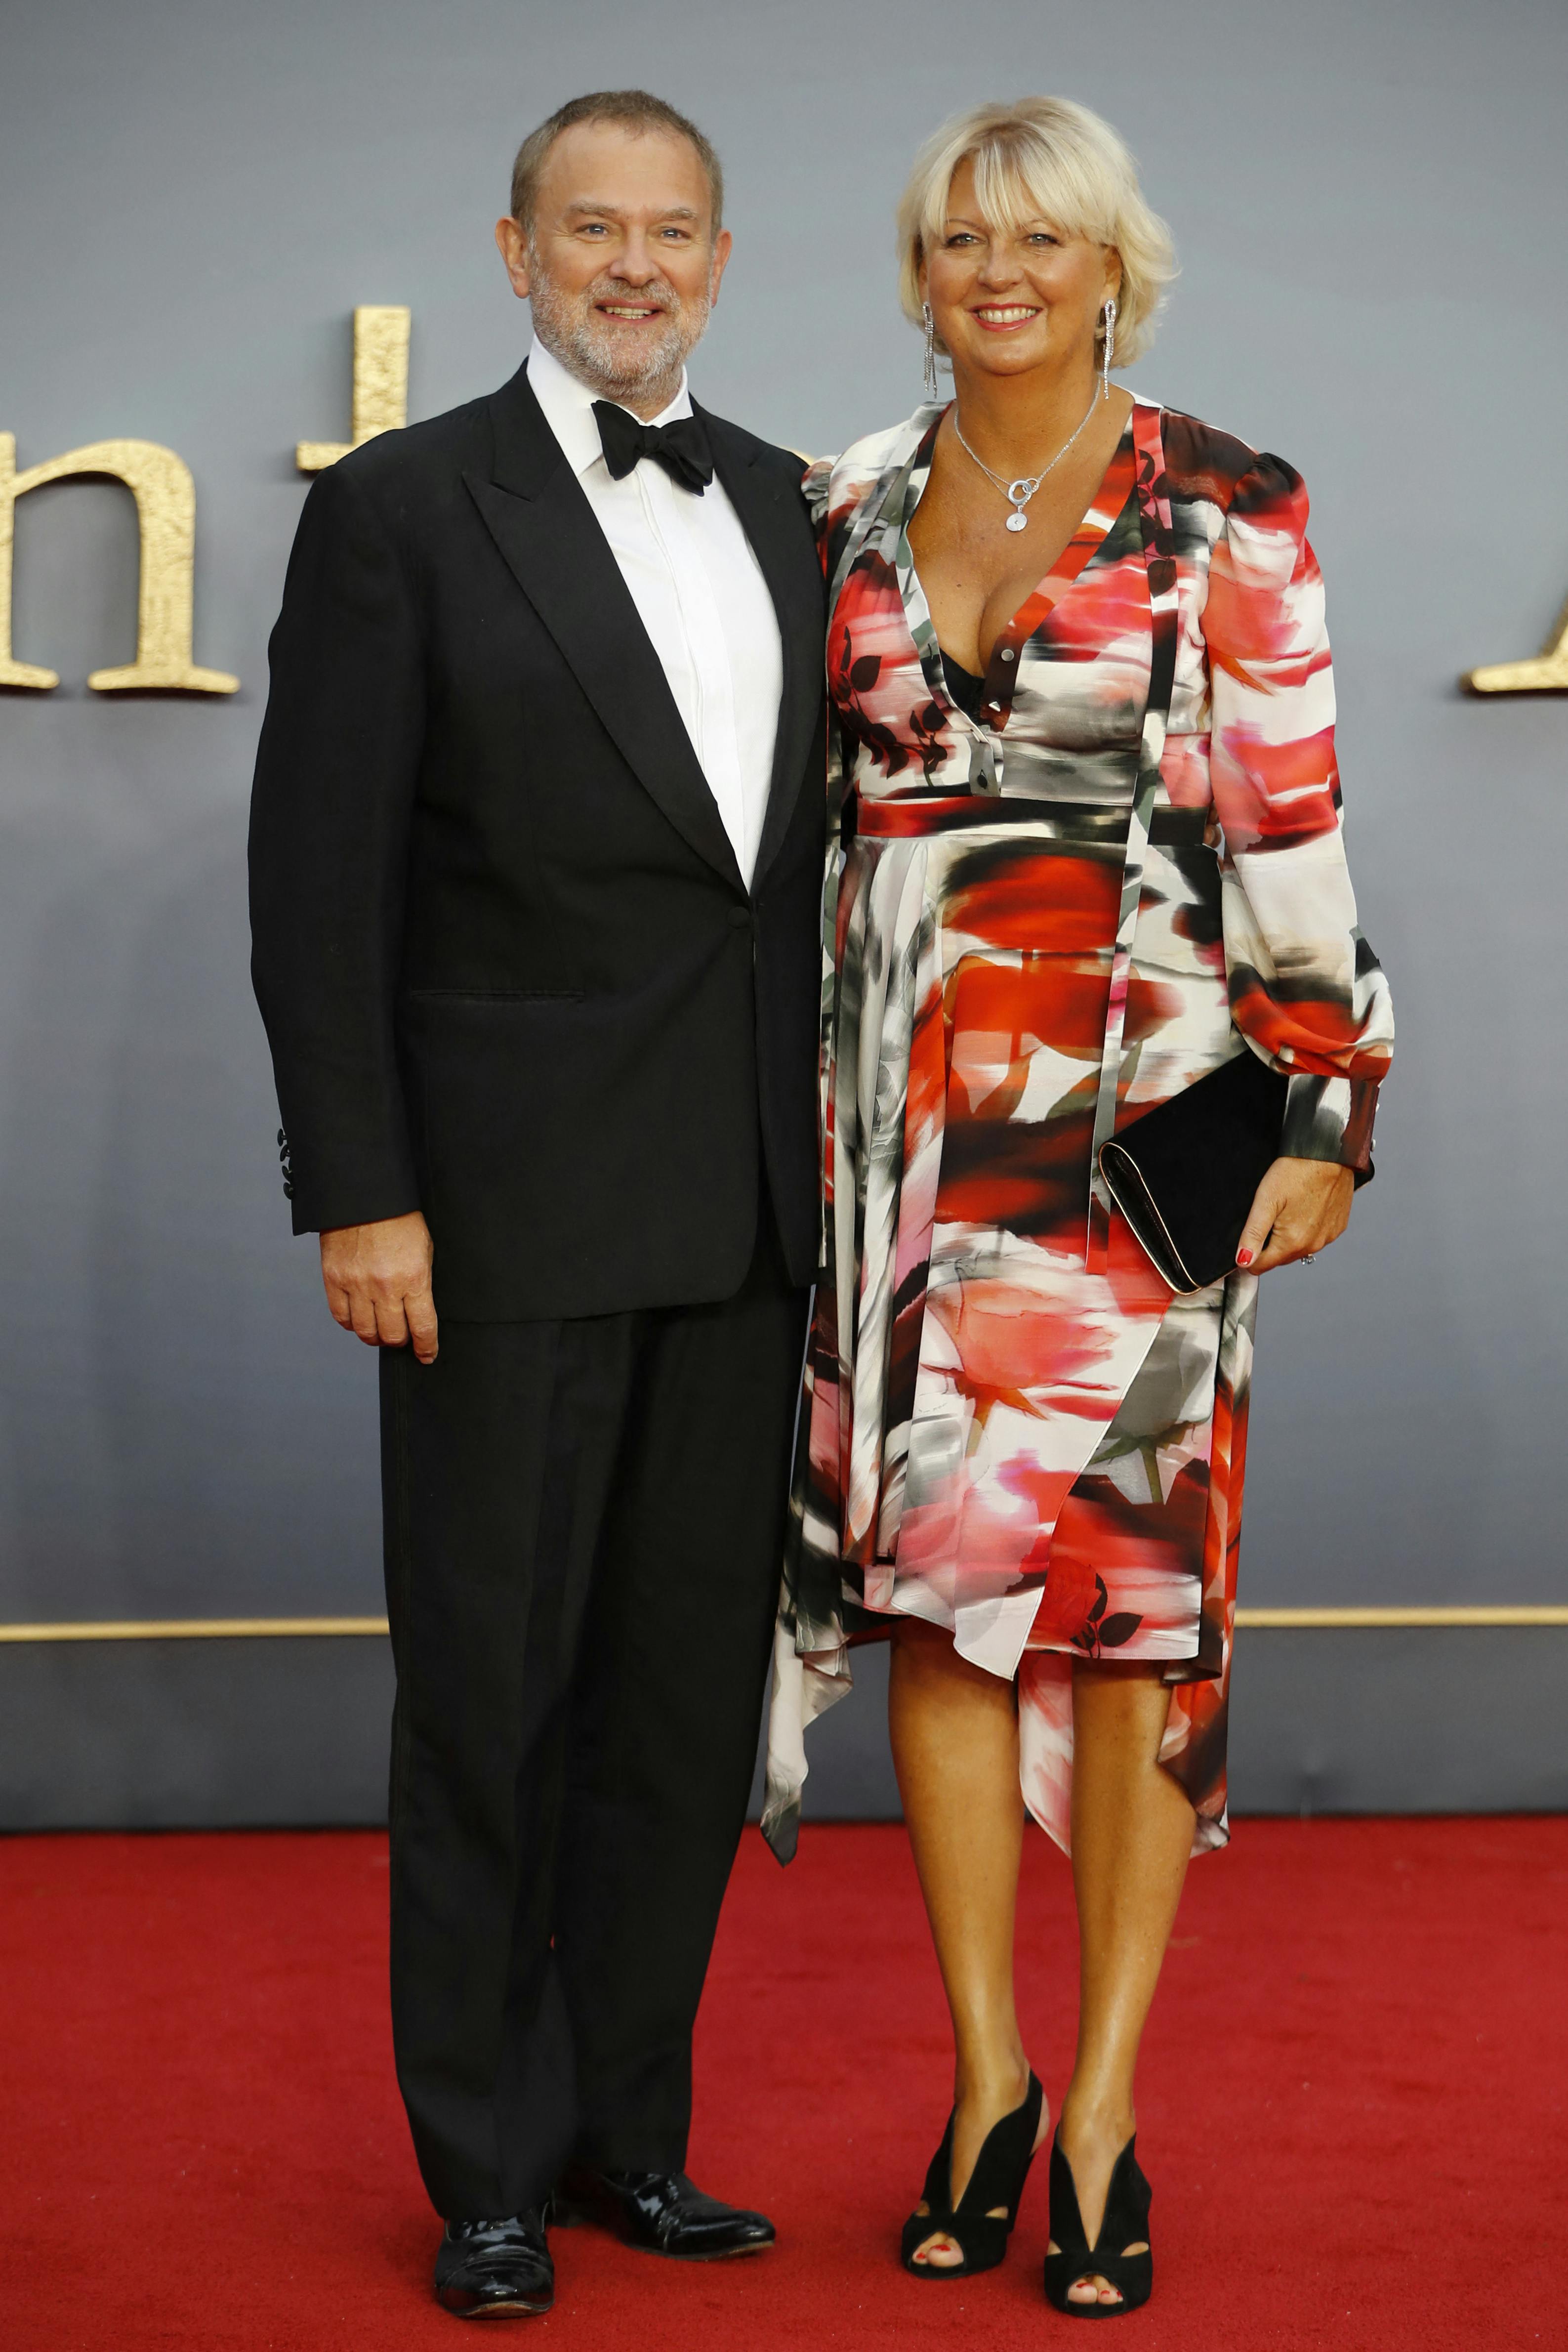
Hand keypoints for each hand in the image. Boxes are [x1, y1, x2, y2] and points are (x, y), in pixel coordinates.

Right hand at [319, 1211, 437, 1363]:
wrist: (364, 1196)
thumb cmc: (399, 1220)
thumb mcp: (424, 1250)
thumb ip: (421, 1283)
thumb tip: (419, 1313)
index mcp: (414, 1278)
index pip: (423, 1327)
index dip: (426, 1347)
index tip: (427, 1355)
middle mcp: (384, 1286)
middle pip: (392, 1336)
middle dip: (400, 1341)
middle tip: (402, 1335)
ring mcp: (356, 1284)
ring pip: (365, 1332)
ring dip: (375, 1337)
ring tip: (380, 1329)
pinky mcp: (334, 1279)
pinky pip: (342, 1317)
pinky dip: (352, 1323)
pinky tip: (359, 1318)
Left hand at [1236, 1156, 1353, 1273]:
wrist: (1329, 1153)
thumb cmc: (1297, 1171)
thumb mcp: (1265, 1201)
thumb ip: (1253, 1234)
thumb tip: (1243, 1261)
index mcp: (1293, 1242)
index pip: (1262, 1266)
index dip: (1249, 1256)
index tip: (1247, 1239)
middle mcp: (1313, 1244)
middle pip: (1280, 1258)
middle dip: (1269, 1245)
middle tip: (1268, 1215)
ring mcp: (1328, 1236)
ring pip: (1298, 1248)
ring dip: (1289, 1237)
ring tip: (1287, 1208)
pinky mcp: (1338, 1226)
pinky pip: (1316, 1237)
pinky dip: (1307, 1228)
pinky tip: (1304, 1208)